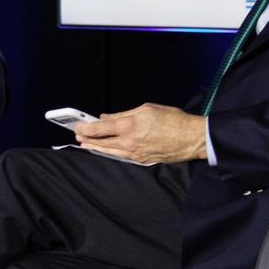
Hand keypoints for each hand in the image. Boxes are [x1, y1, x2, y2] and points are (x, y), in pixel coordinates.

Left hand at [73, 103, 207, 164]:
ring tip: (85, 145)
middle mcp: (130, 142)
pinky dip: (110, 153)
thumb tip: (107, 117)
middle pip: (102, 142)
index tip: (78, 127)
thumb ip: (123, 114)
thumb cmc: (172, 120)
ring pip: (109, 152)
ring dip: (95, 148)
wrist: (191, 138)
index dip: (86, 128)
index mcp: (130, 126)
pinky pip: (121, 156)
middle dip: (87, 139)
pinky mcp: (141, 160)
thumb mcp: (147, 109)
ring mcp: (135, 154)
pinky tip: (104, 150)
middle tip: (78, 136)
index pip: (101, 128)